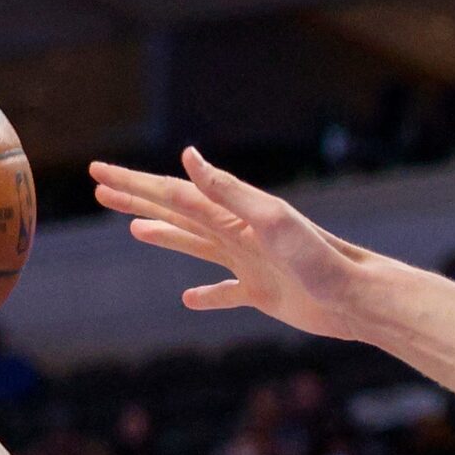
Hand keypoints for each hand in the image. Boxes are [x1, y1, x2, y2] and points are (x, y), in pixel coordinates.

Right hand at [91, 149, 398, 341]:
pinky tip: (189, 299)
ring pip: (195, 246)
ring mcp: (250, 265)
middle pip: (177, 213)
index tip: (96, 171)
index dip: (133, 183)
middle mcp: (238, 235)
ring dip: (164, 235)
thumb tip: (189, 155)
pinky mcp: (264, 295)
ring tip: (134, 228)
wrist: (358, 297)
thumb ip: (229, 191)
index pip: (172, 193)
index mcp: (234, 214)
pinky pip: (226, 294)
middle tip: (99, 188)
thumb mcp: (270, 219)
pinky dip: (206, 295)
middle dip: (138, 199)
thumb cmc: (319, 256)